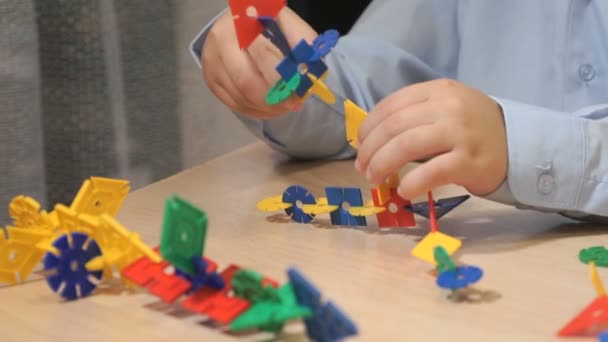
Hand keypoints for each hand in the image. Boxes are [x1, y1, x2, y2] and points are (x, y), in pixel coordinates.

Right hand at [201, 8, 316, 118]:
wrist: (236, 25)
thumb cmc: (266, 25)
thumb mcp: (287, 24)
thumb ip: (303, 43)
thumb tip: (311, 73)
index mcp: (244, 22)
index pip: (264, 56)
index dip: (284, 79)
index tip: (300, 93)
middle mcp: (221, 41)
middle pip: (247, 82)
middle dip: (274, 100)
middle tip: (292, 104)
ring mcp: (212, 62)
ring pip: (241, 98)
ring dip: (267, 109)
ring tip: (284, 106)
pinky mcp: (211, 80)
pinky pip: (235, 105)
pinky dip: (256, 111)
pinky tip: (269, 107)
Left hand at [355, 79, 507, 197]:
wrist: (518, 144)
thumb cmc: (473, 128)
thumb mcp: (447, 107)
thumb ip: (415, 113)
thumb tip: (372, 137)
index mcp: (439, 90)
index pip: (392, 104)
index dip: (369, 126)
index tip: (359, 144)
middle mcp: (449, 107)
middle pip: (394, 126)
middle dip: (371, 149)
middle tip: (363, 167)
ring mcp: (461, 133)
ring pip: (407, 146)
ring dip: (382, 165)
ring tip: (374, 179)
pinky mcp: (470, 161)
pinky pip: (431, 172)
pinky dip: (411, 183)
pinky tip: (403, 190)